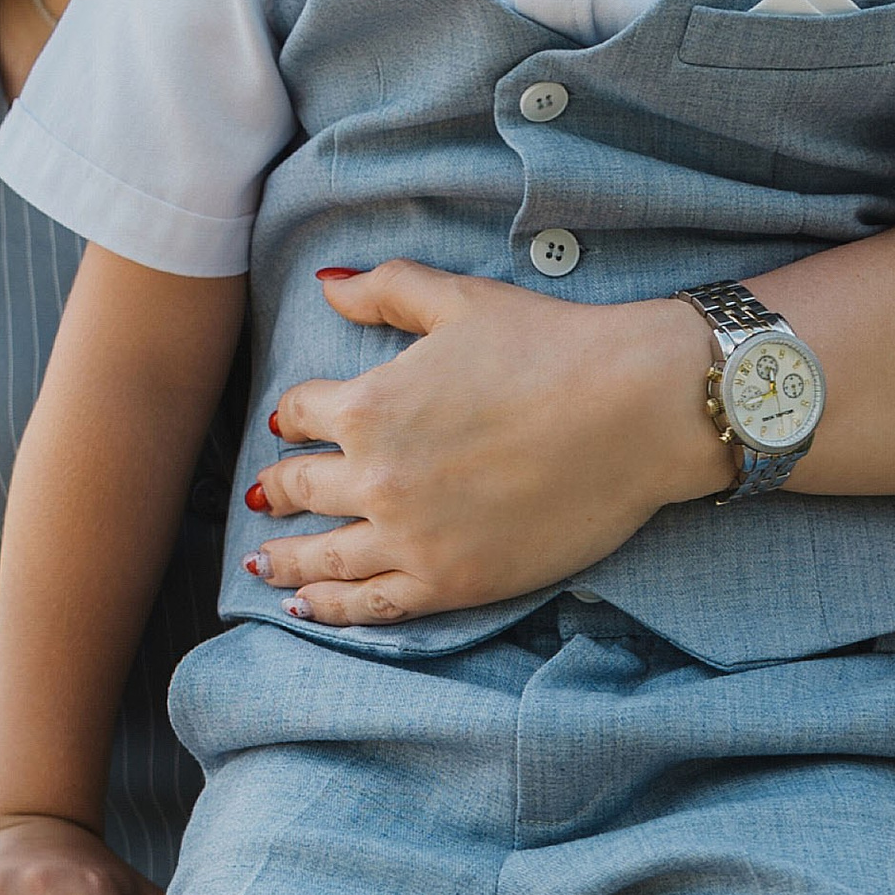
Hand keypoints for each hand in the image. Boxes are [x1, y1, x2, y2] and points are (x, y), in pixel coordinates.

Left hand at [242, 263, 723, 625]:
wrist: (634, 409)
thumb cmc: (552, 345)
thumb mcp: (458, 299)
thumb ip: (385, 290)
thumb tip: (327, 285)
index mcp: (369, 404)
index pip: (301, 412)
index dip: (292, 414)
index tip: (288, 420)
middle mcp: (377, 476)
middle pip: (299, 488)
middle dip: (275, 490)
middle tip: (261, 495)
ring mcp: (412, 537)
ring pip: (323, 558)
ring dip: (283, 561)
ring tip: (260, 565)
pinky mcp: (453, 582)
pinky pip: (373, 605)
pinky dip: (332, 610)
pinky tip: (309, 610)